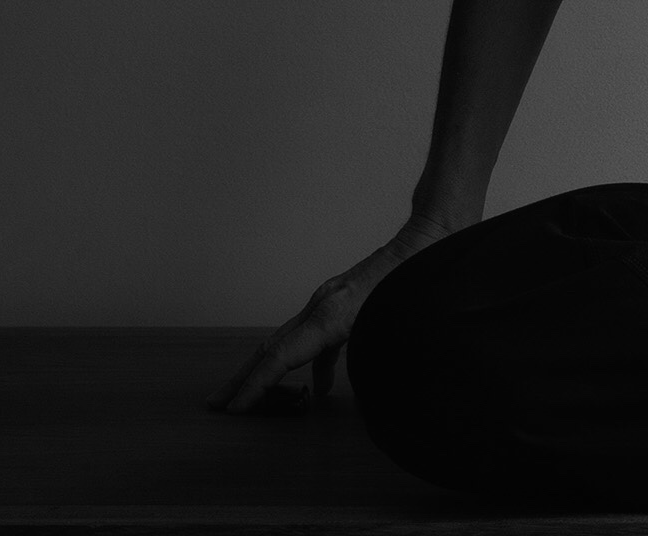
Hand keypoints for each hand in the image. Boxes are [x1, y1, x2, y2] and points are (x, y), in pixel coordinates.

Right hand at [203, 211, 456, 413]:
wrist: (430, 237)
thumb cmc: (418, 284)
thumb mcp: (397, 334)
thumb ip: (373, 370)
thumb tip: (354, 403)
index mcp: (331, 316)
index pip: (279, 358)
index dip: (253, 386)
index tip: (232, 409)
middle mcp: (322, 305)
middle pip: (272, 347)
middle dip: (243, 378)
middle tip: (217, 405)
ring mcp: (329, 299)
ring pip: (288, 340)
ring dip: (268, 370)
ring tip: (251, 398)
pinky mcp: (341, 300)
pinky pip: (311, 337)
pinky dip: (303, 364)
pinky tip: (314, 390)